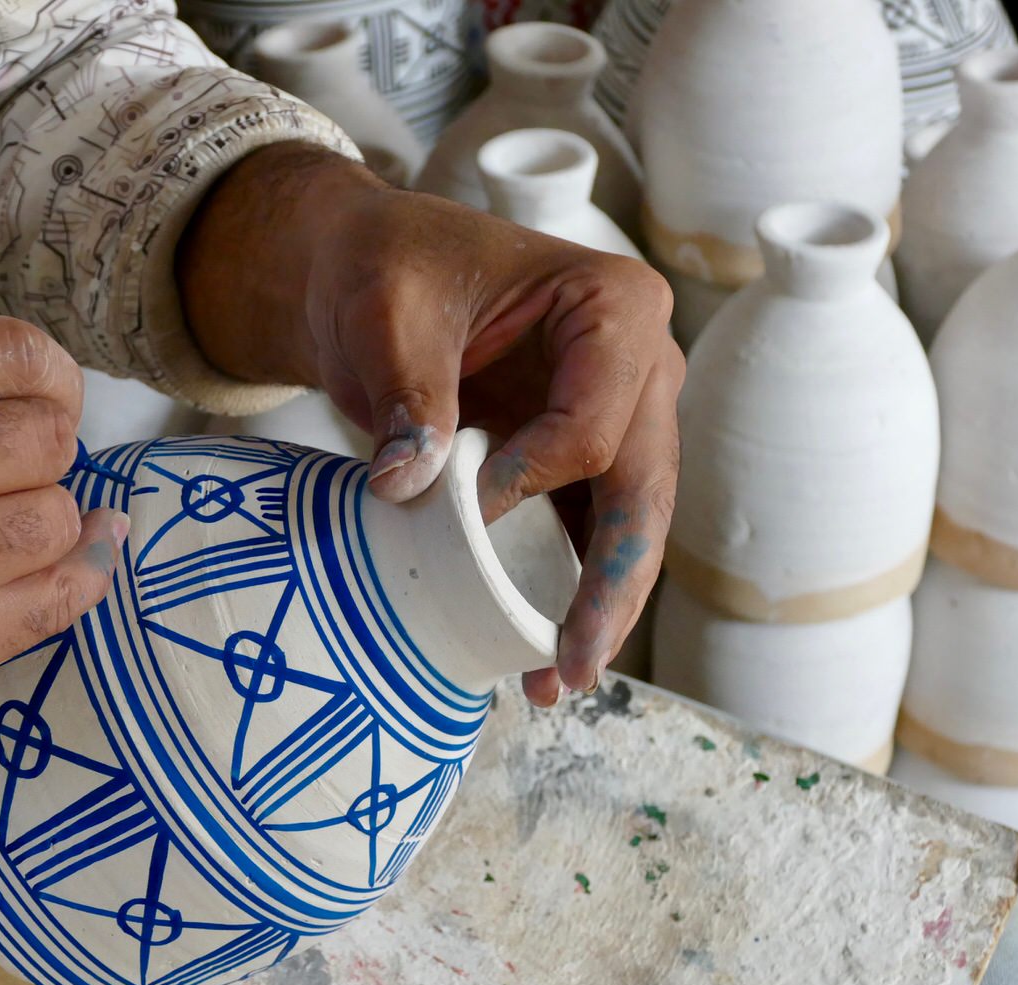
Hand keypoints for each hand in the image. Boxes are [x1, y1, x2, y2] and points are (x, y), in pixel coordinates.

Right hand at [0, 274, 128, 736]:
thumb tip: (23, 342)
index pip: (15, 352)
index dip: (47, 372)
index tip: (37, 392)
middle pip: (47, 437)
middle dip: (42, 445)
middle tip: (3, 463)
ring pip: (57, 517)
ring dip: (43, 514)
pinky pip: (63, 595)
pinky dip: (82, 569)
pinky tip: (79, 550)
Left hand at [180, 146, 682, 703]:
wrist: (375, 272)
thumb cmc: (391, 268)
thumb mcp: (387, 311)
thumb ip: (407, 393)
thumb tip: (405, 487)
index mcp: (615, 307)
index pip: (594, 426)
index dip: (530, 481)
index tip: (459, 507)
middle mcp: (641, 367)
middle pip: (642, 493)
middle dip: (609, 587)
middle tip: (570, 666)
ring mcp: (621, 418)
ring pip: (629, 531)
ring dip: (597, 610)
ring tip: (555, 684)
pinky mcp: (584, 462)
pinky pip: (588, 535)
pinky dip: (569, 594)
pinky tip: (540, 658)